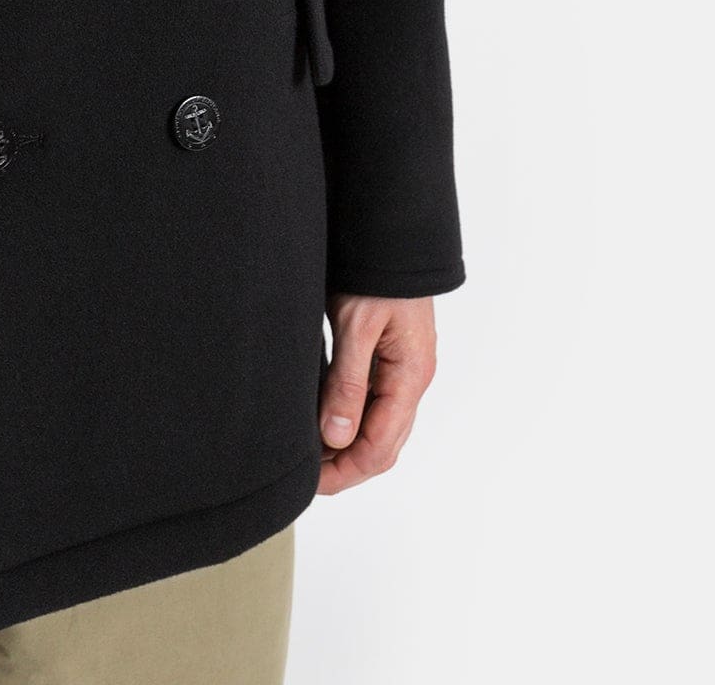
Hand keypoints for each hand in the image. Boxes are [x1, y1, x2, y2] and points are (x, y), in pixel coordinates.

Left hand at [316, 293, 437, 494]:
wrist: (390, 235)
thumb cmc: (377, 275)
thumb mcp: (357, 326)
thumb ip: (348, 382)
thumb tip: (336, 436)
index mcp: (410, 377)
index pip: (380, 447)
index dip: (345, 471)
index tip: (310, 483)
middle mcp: (412, 380)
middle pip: (383, 446)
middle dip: (346, 468)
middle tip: (305, 477)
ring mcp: (404, 371)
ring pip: (379, 428)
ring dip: (348, 448)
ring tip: (309, 456)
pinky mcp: (391, 359)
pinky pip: (375, 404)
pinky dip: (350, 422)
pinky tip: (323, 422)